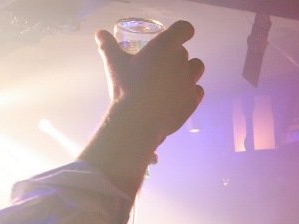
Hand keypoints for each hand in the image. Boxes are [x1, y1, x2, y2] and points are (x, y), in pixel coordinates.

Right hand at [94, 20, 204, 142]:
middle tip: (159, 66)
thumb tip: (100, 34)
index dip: (182, 31)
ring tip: (172, 80)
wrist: (139, 120)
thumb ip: (108, 46)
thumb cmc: (127, 87)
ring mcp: (190, 82)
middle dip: (174, 56)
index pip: (184, 29)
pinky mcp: (193, 101)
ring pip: (197, 68)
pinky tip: (177, 97)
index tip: (175, 36)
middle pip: (185, 52)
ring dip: (188, 70)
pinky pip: (198, 90)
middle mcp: (181, 61)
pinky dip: (190, 91)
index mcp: (164, 46)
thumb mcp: (114, 64)